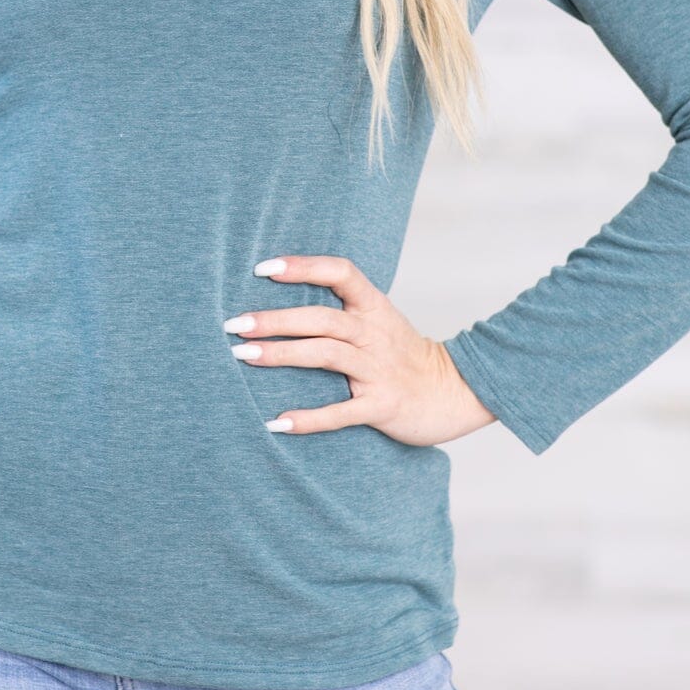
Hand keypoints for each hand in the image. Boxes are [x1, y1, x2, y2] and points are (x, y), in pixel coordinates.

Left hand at [226, 252, 498, 445]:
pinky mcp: (382, 405)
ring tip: (242, 356)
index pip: (340, 272)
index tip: (263, 268)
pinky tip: (277, 422)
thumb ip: (341, 307)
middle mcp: (375, 333)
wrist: (455, 392)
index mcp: (374, 307)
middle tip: (233, 324)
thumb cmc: (404, 354)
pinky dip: (308, 419)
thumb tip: (283, 299)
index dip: (303, 267)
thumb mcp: (379, 320)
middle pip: (322, 318)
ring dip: (282, 355)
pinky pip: (341, 411)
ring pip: (326, 356)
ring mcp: (379, 369)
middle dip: (275, 320)